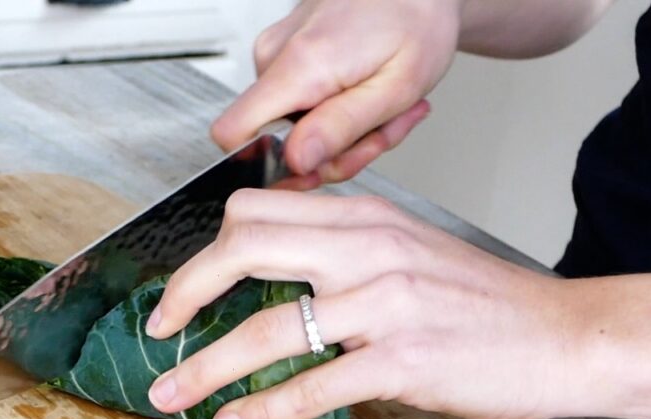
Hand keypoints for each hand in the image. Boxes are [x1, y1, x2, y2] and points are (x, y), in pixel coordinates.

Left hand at [143, 190, 593, 418]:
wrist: (570, 337)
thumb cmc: (487, 307)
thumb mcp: (411, 254)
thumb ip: (346, 256)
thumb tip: (274, 284)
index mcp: (367, 218)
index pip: (258, 211)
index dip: (205, 251)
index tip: (181, 290)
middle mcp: (369, 249)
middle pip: (243, 247)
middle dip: (185, 293)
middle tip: (158, 330)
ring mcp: (386, 304)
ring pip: (265, 328)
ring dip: (204, 367)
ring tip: (170, 394)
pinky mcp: (403, 360)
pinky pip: (310, 385)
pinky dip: (260, 408)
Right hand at [213, 0, 459, 185]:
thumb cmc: (417, 20)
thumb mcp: (396, 88)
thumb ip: (341, 128)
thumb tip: (296, 162)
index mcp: (300, 65)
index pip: (232, 134)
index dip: (267, 164)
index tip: (314, 167)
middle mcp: (275, 55)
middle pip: (272, 139)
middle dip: (330, 152)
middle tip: (377, 134)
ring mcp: (276, 52)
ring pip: (290, 127)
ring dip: (340, 134)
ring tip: (381, 110)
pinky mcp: (284, 53)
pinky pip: (297, 105)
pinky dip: (334, 113)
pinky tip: (364, 97)